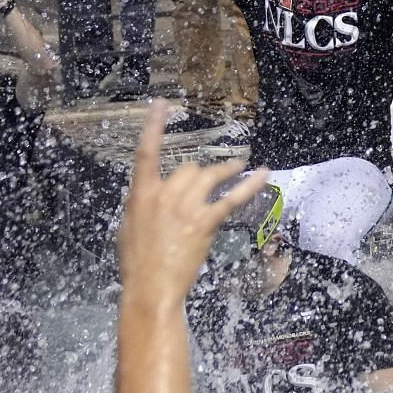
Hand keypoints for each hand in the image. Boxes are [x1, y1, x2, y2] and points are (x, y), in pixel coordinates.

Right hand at [118, 102, 265, 304]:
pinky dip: (250, 184)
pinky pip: (231, 198)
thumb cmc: (136, 263)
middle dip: (199, 173)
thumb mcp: (130, 228)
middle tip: (209, 180)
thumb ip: (143, 205)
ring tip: (238, 165)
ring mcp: (186, 207)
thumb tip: (154, 196)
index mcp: (141, 195)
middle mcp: (164, 195)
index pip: (146, 152)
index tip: (161, 105)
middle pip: (188, 168)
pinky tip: (263, 174)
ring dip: (225, 169)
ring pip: (210, 176)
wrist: (151, 287)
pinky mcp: (205, 222)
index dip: (154, 126)